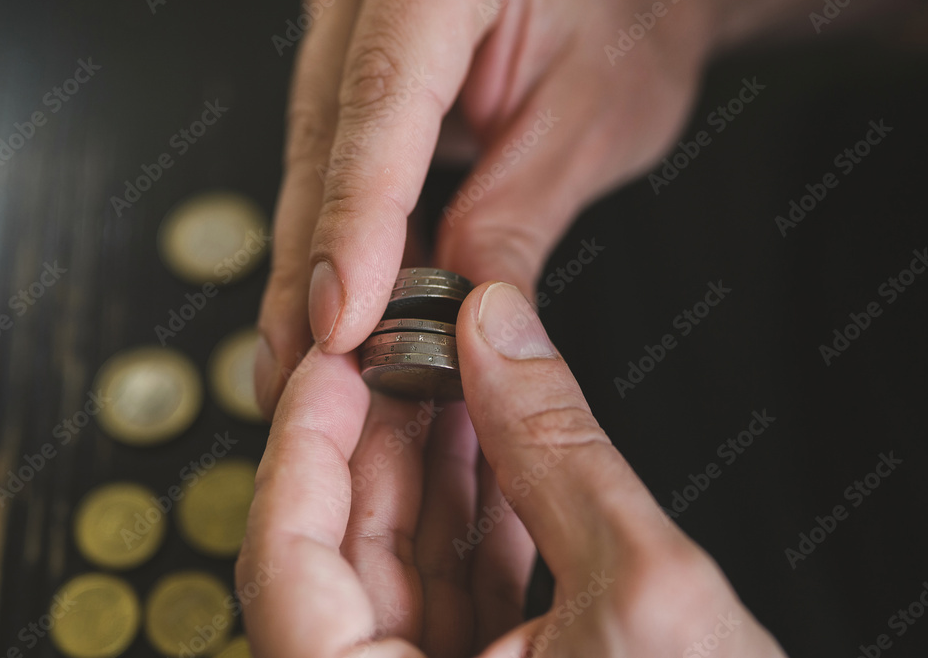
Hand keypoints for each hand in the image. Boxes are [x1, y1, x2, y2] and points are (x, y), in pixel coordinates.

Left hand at [237, 281, 787, 657]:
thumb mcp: (643, 596)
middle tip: (409, 350)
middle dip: (381, 438)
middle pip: (341, 558)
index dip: (303, 446)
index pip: (283, 564)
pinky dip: (479, 516)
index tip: (332, 365)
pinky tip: (499, 446)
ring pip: (404, 570)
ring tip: (460, 377)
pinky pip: (460, 594)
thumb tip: (497, 332)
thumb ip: (556, 450)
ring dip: (434, 466)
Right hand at [254, 0, 723, 416]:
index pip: (379, 100)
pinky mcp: (353, 71)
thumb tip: (457, 315)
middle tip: (308, 372)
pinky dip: (338, 238)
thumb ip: (514, 215)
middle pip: (324, 140)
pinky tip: (335, 306)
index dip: (356, 221)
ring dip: (312, 265)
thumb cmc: (629, 22)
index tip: (342, 320)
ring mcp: (352, 25)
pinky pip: (332, 162)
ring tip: (310, 359)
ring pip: (313, 160)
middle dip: (313, 268)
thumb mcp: (591, 120)